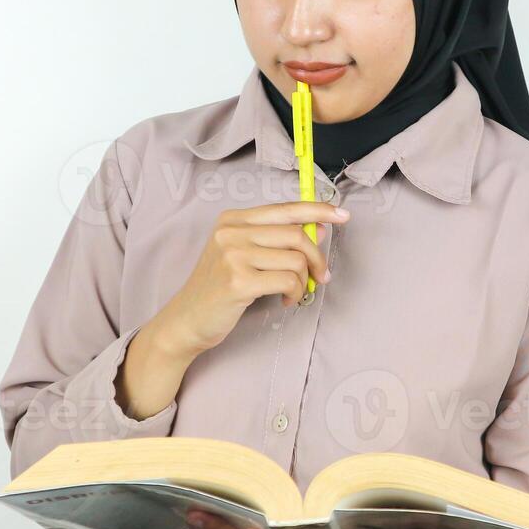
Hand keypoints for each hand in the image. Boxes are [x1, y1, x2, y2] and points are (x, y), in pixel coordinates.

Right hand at [159, 201, 349, 356]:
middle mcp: (231, 232)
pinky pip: (288, 281)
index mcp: (232, 220)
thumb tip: (318, 229)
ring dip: (303, 281)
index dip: (318, 210)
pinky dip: (295, 293)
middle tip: (321, 277)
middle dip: (318, 258)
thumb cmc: (218, 289)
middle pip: (296, 234)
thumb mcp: (241, 255)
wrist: (186, 320)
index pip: (285, 208)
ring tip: (293, 294)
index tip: (342, 215)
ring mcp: (233, 255)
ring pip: (296, 259)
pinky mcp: (238, 281)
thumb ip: (273, 239)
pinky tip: (285, 302)